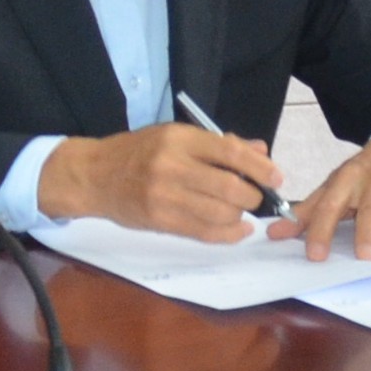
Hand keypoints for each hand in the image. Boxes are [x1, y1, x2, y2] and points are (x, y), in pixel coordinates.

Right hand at [39, 123, 282, 243]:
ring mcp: (165, 195)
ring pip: (221, 213)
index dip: (260, 167)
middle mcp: (172, 166)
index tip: (277, 177)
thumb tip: (260, 153)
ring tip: (238, 211)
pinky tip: (237, 229)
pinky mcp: (160, 220)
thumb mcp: (173, 136)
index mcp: (178, 139)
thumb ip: (218, 144)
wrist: (94, 175)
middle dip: (253, 196)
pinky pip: (205, 232)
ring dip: (240, 215)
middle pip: (231, 187)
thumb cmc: (137, 152)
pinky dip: (229, 234)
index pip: (230, 153)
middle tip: (255, 197)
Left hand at [269, 130, 370, 260]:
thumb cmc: (362, 175)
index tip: (315, 255)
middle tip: (365, 257)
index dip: (320, 231)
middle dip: (367, 236)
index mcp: (346, 177)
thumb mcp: (333, 186)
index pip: (329, 206)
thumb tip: (273, 235)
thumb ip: (305, 212)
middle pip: (370, 213)